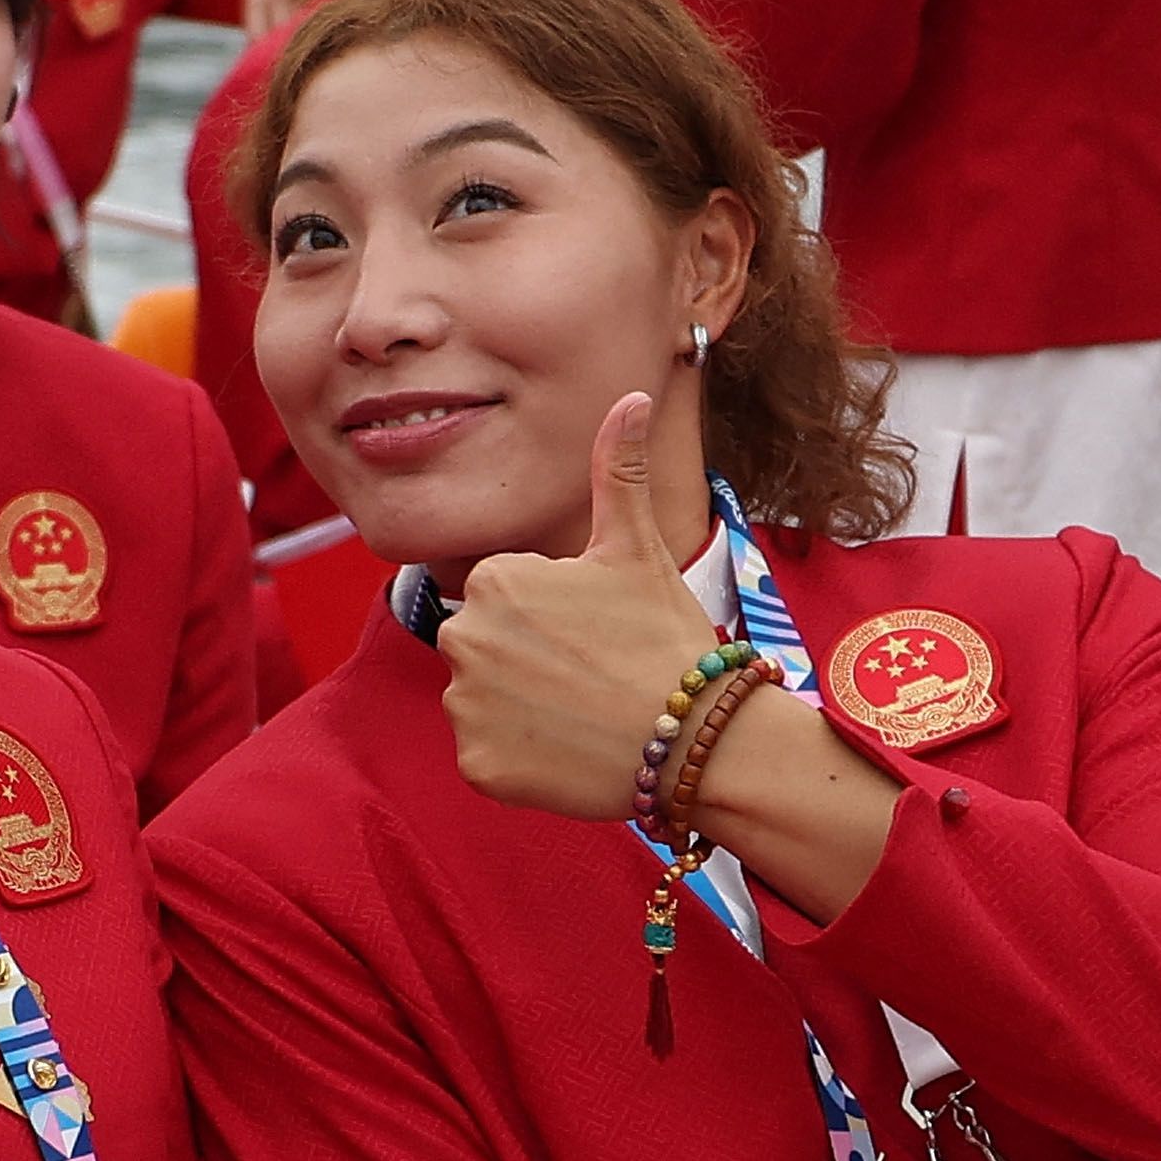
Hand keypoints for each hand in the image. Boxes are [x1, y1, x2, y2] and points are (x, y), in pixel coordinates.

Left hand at [438, 394, 720, 818]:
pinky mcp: (477, 765)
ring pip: (483, 702)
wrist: (698, 739)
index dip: (553, 618)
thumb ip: (619, 472)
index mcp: (495, 580)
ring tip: (584, 714)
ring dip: (523, 710)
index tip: (595, 634)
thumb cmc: (666, 639)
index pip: (505, 598)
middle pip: (486, 648)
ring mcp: (466, 706)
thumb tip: (631, 396)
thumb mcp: (637, 549)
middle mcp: (462, 637)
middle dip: (528, 661)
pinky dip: (521, 759)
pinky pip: (487, 755)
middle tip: (591, 676)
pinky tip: (568, 752)